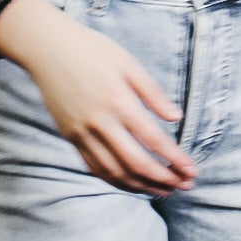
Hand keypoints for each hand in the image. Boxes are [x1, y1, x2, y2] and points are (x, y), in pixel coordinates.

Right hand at [0, 0, 196, 195]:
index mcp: (119, 102)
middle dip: (162, 178)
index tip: (192, 170)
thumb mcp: (129, 64)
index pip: (152, 140)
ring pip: (113, 172)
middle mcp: (100, 123)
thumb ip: (153, 94)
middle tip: (184, 186)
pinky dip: (114, 180)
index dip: (174, 159)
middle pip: (135, 163)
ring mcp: (82, 133)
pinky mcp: (70, 137)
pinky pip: (94, 167)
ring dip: (140, 185)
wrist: (48, 49)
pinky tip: (131, 183)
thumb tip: (176, 118)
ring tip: (162, 191)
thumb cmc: (93, 51)